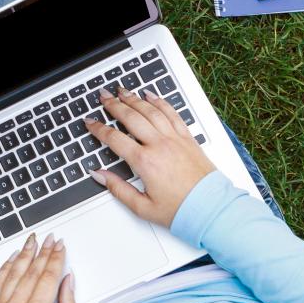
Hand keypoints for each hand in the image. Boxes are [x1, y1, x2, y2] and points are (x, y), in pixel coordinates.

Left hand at [0, 233, 75, 302]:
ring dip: (24, 254)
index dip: (55, 258)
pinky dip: (4, 268)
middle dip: (42, 251)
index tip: (60, 246)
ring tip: (32, 241)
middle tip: (50, 238)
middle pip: (31, 271)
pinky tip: (12, 258)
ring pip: (12, 272)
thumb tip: (67, 280)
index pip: (48, 276)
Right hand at [84, 88, 216, 226]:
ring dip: (134, 99)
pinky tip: (151, 96)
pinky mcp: (188, 139)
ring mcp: (175, 139)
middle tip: (103, 96)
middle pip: (131, 118)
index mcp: (145, 162)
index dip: (99, 128)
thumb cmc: (182, 210)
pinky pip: (171, 114)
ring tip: (122, 91)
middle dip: (114, 105)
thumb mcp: (143, 207)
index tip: (90, 122)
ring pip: (150, 111)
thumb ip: (118, 189)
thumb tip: (100, 175)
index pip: (114, 139)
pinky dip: (160, 102)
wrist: (213, 209)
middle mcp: (159, 146)